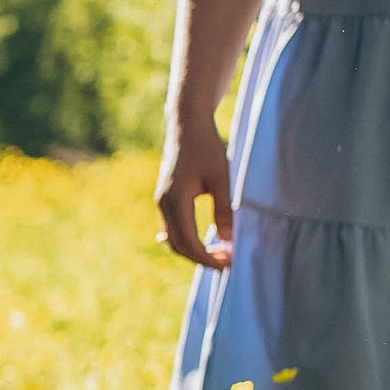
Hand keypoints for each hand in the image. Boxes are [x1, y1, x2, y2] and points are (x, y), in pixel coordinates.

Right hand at [156, 111, 233, 270]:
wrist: (187, 125)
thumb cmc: (206, 148)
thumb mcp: (221, 178)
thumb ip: (223, 209)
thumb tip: (227, 239)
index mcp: (175, 200)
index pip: (189, 241)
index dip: (207, 257)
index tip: (227, 263)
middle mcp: (163, 204)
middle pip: (178, 245)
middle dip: (201, 258)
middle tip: (227, 261)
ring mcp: (162, 201)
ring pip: (173, 238)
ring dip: (194, 250)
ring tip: (219, 252)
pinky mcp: (165, 198)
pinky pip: (172, 228)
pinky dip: (187, 240)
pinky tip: (203, 244)